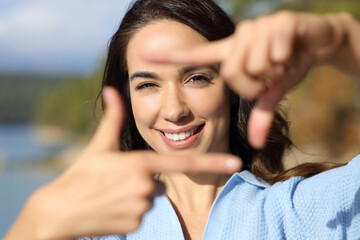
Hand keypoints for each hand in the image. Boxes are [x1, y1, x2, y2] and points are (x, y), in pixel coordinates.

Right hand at [4, 87, 240, 239]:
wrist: (60, 210)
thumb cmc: (81, 174)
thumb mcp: (99, 146)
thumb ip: (112, 118)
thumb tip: (110, 90)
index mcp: (141, 163)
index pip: (183, 162)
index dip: (211, 162)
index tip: (235, 162)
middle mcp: (146, 185)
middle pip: (159, 180)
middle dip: (144, 179)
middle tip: (117, 180)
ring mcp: (142, 206)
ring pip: (151, 197)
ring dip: (137, 195)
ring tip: (112, 193)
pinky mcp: (136, 223)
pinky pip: (142, 213)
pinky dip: (131, 210)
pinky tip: (112, 207)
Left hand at [145, 11, 351, 148]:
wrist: (315, 40)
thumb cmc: (286, 66)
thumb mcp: (269, 93)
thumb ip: (258, 115)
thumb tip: (254, 143)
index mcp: (230, 53)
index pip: (196, 56)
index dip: (171, 56)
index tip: (144, 53)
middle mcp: (237, 38)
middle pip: (233, 72)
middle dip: (256, 83)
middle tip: (271, 76)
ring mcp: (255, 28)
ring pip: (254, 63)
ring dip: (274, 70)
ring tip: (281, 62)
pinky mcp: (276, 21)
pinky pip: (274, 49)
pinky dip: (287, 57)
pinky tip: (291, 50)